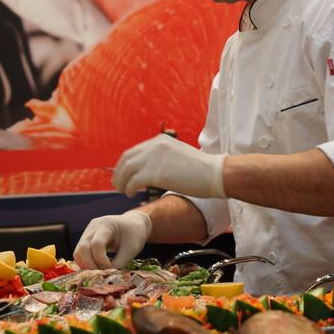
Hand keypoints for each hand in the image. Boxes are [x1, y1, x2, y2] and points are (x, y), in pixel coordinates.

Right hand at [73, 211, 152, 269]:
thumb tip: (107, 276)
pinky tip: (96, 268)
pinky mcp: (86, 238)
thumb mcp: (131, 249)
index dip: (101, 260)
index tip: (110, 268)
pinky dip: (86, 262)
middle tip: (103, 274)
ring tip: (100, 272)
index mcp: (107, 225)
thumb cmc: (135, 235)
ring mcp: (88, 232)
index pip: (96, 244)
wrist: (134, 224)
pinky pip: (80, 253)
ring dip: (86, 265)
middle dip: (91, 264)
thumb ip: (119, 263)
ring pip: (78, 252)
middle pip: (83, 248)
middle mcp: (93, 227)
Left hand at [112, 134, 226, 197]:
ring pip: (126, 170)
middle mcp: (155, 145)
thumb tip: (152, 169)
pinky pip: (134, 181)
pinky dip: (129, 189)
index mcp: (160, 140)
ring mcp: (154, 158)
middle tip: (118, 185)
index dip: (125, 165)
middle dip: (119, 173)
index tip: (124, 175)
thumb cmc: (202, 169)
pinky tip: (132, 194)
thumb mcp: (179, 155)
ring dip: (121, 182)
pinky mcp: (156, 173)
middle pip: (126, 159)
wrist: (215, 173)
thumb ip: (164, 157)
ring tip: (124, 191)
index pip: (133, 151)